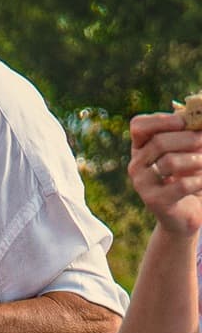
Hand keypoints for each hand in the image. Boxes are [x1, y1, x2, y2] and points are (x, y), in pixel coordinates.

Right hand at [129, 111, 201, 235]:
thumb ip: (191, 135)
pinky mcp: (155, 202)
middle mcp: (136, 164)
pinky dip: (199, 180)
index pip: (139, 126)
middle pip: (158, 142)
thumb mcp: (189, 153)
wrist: (187, 214)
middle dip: (188, 138)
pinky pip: (181, 185)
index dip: (161, 120)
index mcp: (141, 148)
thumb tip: (201, 118)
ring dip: (196, 160)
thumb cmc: (190, 178)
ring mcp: (142, 184)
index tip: (185, 121)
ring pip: (169, 162)